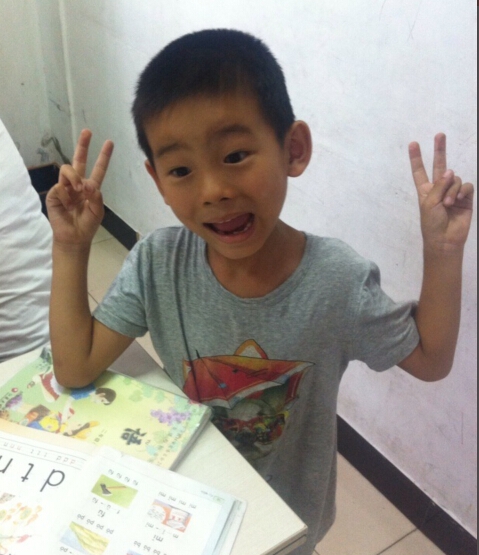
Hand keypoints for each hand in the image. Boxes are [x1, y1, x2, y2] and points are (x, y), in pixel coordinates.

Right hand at [46, 129, 113, 247]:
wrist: (74, 237)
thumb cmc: (87, 225)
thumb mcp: (98, 211)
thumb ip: (96, 196)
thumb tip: (87, 183)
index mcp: (91, 187)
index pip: (98, 169)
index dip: (104, 156)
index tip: (109, 142)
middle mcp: (77, 184)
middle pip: (79, 160)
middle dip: (83, 145)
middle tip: (87, 131)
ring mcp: (65, 187)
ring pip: (68, 170)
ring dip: (74, 178)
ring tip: (79, 190)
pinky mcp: (55, 193)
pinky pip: (60, 186)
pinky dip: (67, 195)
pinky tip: (68, 205)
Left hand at [409, 133, 473, 253]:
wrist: (445, 239)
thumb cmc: (431, 223)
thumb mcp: (429, 203)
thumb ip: (438, 186)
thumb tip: (450, 171)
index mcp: (425, 190)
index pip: (420, 171)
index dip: (416, 158)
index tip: (413, 144)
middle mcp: (439, 188)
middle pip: (439, 165)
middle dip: (440, 150)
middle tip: (440, 134)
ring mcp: (453, 192)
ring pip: (454, 178)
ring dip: (451, 189)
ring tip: (448, 204)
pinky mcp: (466, 197)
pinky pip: (466, 186)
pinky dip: (462, 190)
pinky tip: (459, 199)